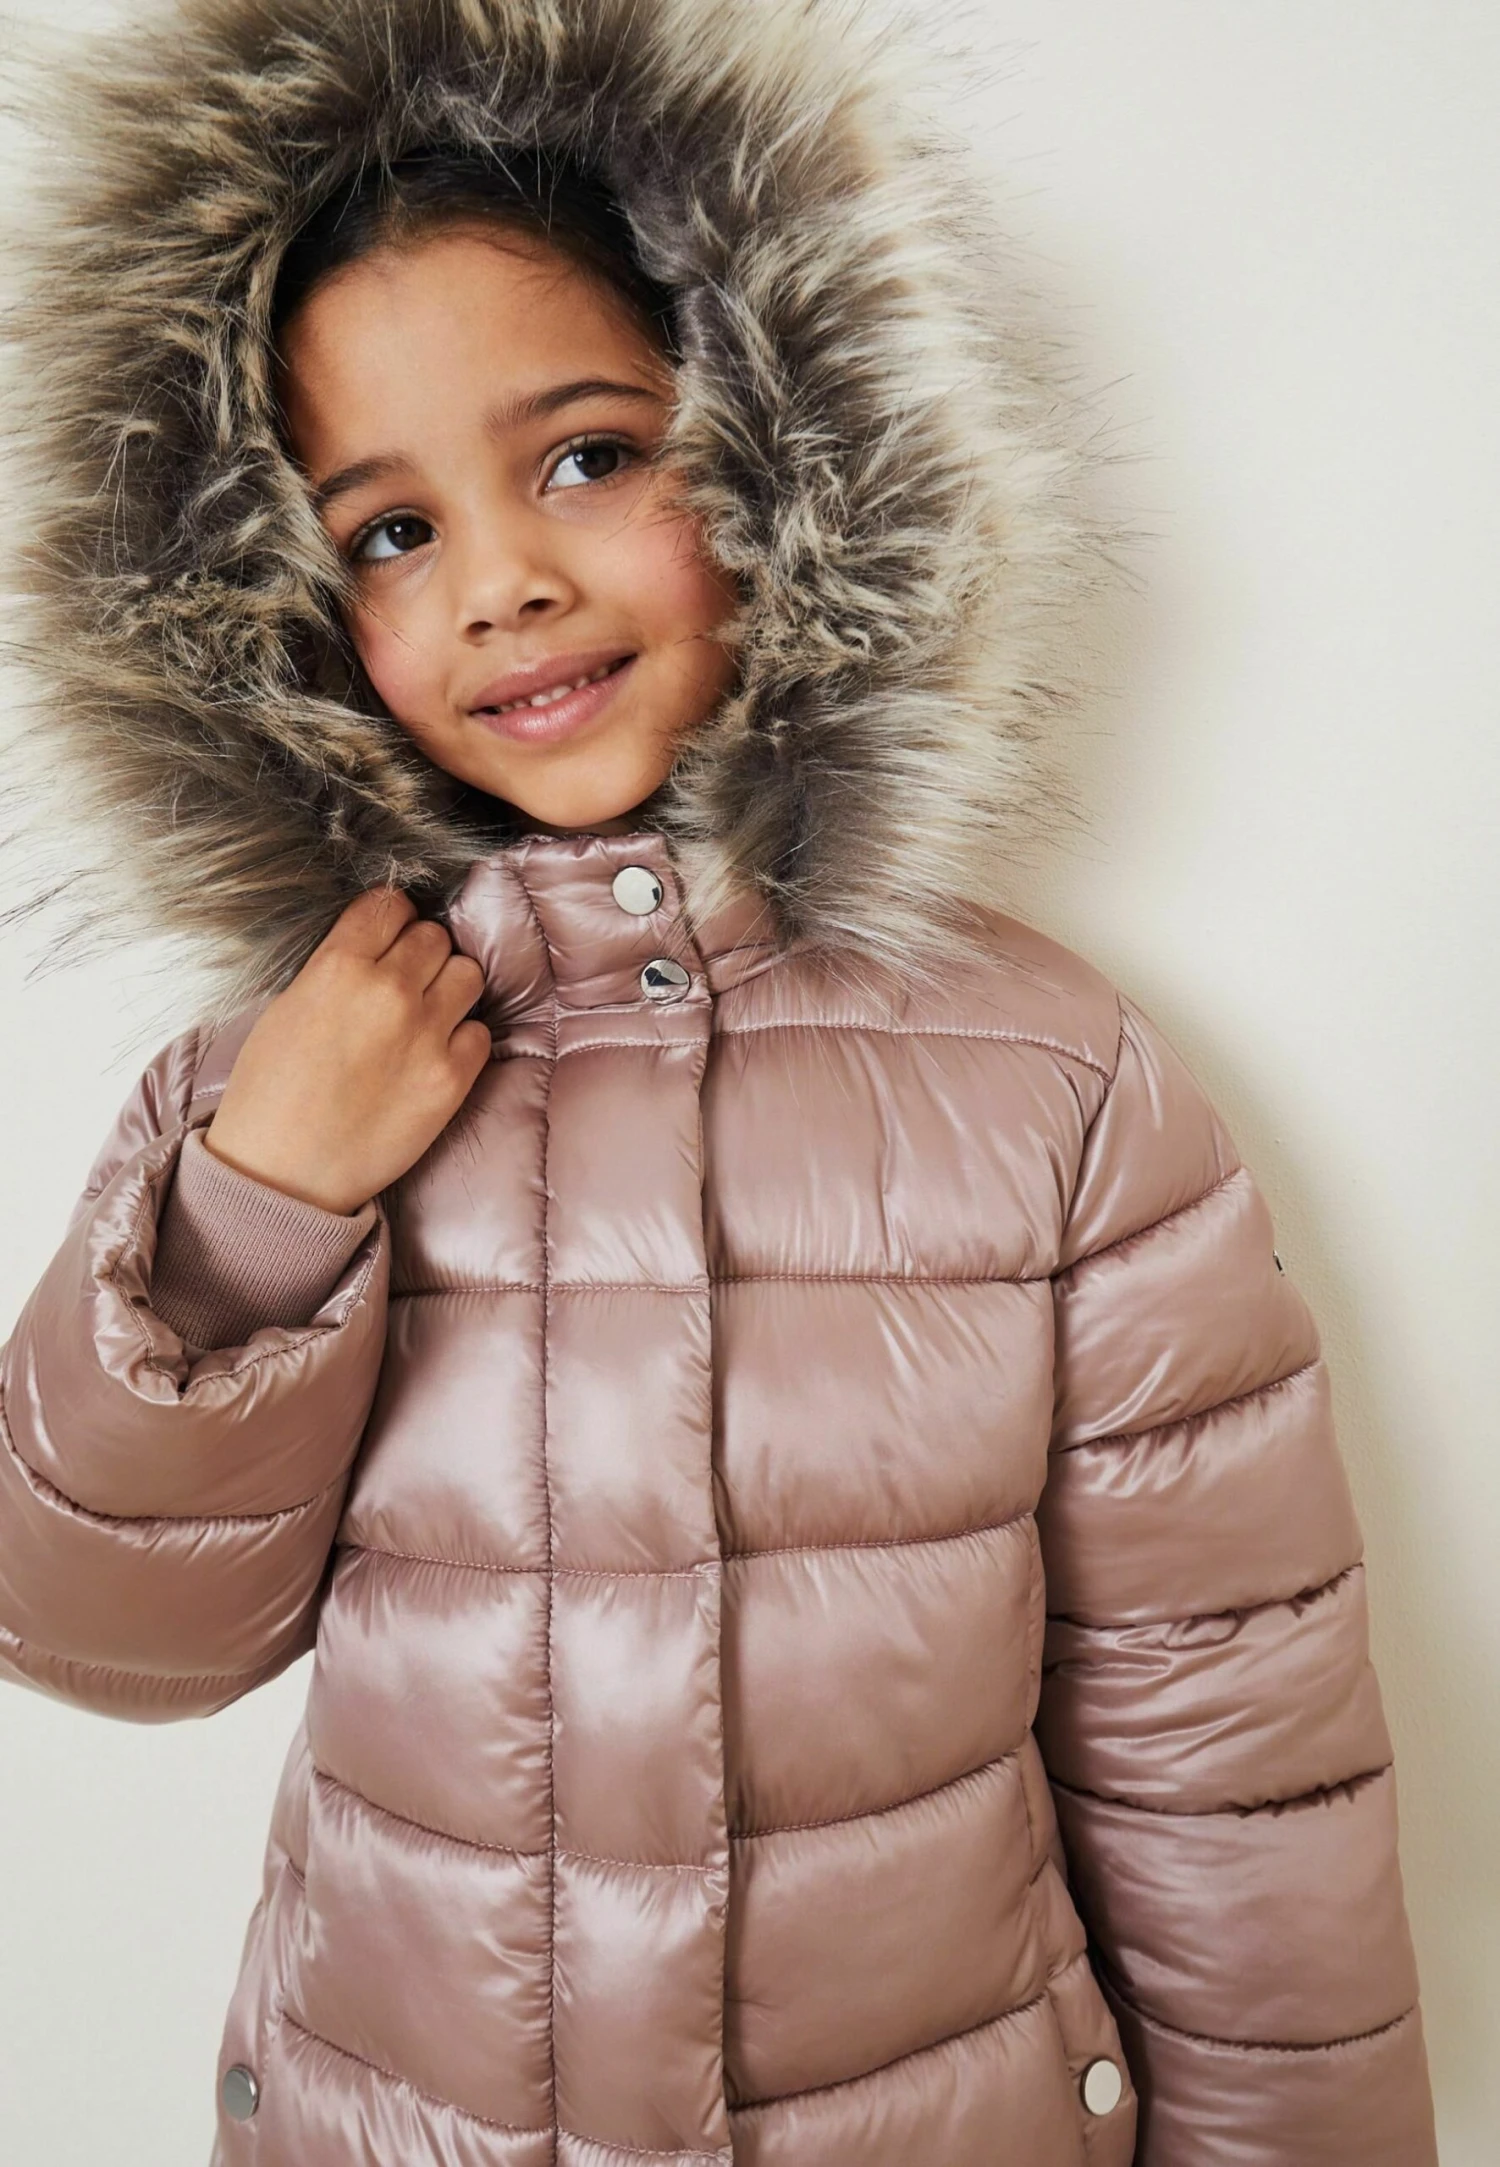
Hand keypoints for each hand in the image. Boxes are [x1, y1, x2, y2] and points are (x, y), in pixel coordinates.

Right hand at [200, 885, 490, 1214]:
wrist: (283, 1174)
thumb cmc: (271, 1094)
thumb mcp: (288, 1007)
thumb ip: (338, 968)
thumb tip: (378, 946)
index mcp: (338, 966)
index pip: (389, 904)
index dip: (390, 919)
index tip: (388, 937)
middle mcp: (388, 991)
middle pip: (433, 936)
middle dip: (420, 956)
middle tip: (404, 985)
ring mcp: (426, 1034)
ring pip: (467, 973)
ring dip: (449, 989)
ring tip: (425, 1016)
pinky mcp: (451, 1078)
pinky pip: (479, 1032)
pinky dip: (461, 1040)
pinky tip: (433, 1057)